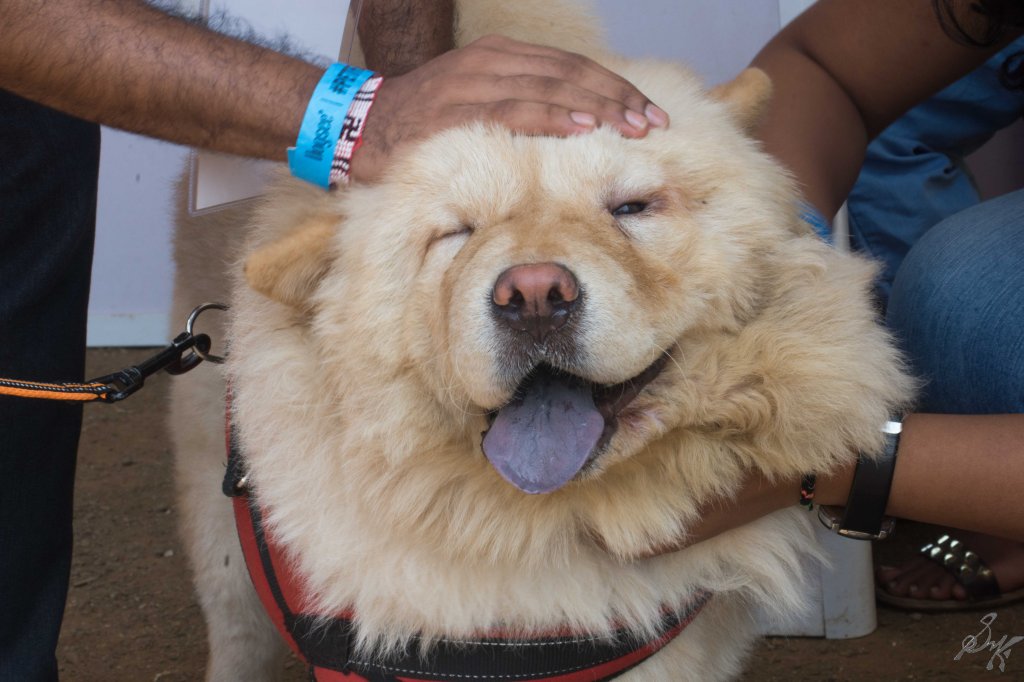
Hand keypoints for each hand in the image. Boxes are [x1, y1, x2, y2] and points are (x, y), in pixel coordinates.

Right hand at [350, 34, 668, 181]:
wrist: (362, 126)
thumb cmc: (427, 125)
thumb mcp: (480, 104)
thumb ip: (522, 108)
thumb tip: (574, 130)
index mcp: (503, 56)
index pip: (573, 68)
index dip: (615, 88)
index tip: (649, 112)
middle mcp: (493, 61)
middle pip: (572, 73)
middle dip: (618, 98)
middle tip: (654, 122)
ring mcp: (476, 81)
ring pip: (551, 86)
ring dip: (598, 107)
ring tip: (634, 125)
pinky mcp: (459, 108)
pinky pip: (515, 108)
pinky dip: (553, 116)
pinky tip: (584, 125)